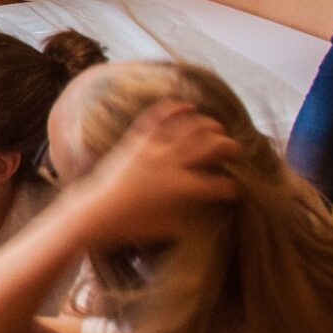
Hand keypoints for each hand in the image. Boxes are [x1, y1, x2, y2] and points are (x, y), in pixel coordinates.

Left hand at [65, 101, 240, 247]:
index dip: (232, 188)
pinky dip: (173, 108)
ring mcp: (152, 148)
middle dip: (228, 146)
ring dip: (208, 125)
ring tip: (218, 127)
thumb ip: (193, 215)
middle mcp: (171, 163)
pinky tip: (188, 106)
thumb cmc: (133, 226)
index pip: (218, 184)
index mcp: (183, 187)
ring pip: (188, 127)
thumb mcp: (171, 227)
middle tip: (235, 149)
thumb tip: (210, 209)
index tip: (236, 189)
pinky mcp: (136, 140)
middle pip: (210, 146)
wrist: (96, 212)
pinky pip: (156, 117)